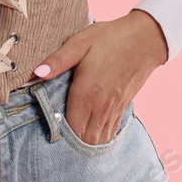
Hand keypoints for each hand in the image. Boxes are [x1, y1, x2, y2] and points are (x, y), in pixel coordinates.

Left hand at [32, 9, 168, 144]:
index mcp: (87, 93)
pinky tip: (90, 130)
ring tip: (72, 135)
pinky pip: (111, 132)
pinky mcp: (124, 107)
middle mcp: (101, 107)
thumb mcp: (79, 43)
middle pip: (85, 140)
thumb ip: (57, 61)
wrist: (145, 39)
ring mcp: (115, 109)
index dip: (59, 134)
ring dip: (86, 142)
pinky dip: (100, 136)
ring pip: (99, 140)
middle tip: (57, 134)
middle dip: (71, 142)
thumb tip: (35, 73)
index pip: (71, 129)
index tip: (48, 129)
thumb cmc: (109, 39)